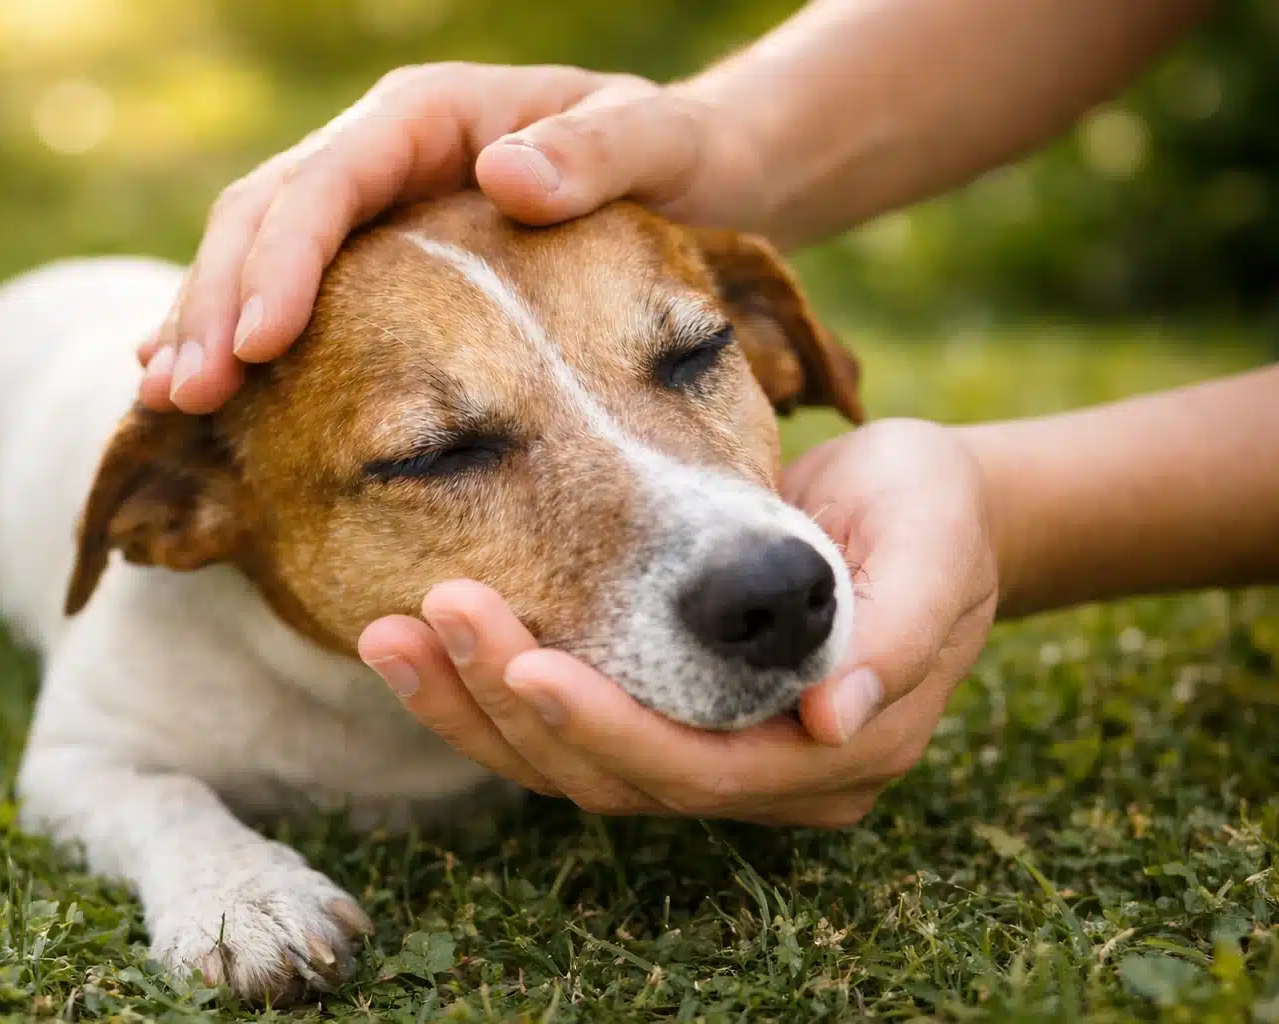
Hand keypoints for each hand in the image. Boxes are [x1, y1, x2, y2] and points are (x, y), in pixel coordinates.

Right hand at [136, 62, 761, 412]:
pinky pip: (287, 282)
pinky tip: (202, 379)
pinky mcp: (372, 251)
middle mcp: (382, 151)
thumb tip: (507, 176)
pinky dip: (238, 327)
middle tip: (186, 394)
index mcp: (432, 116)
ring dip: (207, 319)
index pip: (328, 183)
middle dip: (218, 301)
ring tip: (170, 398)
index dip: (282, 261)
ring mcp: (369, 201)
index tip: (257, 344)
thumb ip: (600, 152)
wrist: (689, 168)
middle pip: (268, 215)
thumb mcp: (661, 143)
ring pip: (257, 249)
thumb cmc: (676, 154)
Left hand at [356, 419, 999, 825]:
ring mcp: (705, 749)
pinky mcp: (658, 711)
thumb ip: (899, 636)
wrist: (912, 503)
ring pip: (567, 764)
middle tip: (433, 618)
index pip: (703, 770)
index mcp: (838, 751)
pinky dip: (483, 689)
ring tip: (392, 637)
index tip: (527, 665)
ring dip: (473, 705)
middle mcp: (762, 774)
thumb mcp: (936, 547)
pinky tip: (416, 645)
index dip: (612, 729)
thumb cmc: (929, 513)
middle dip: (513, 707)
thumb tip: (835, 721)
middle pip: (613, 776)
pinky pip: (558, 725)